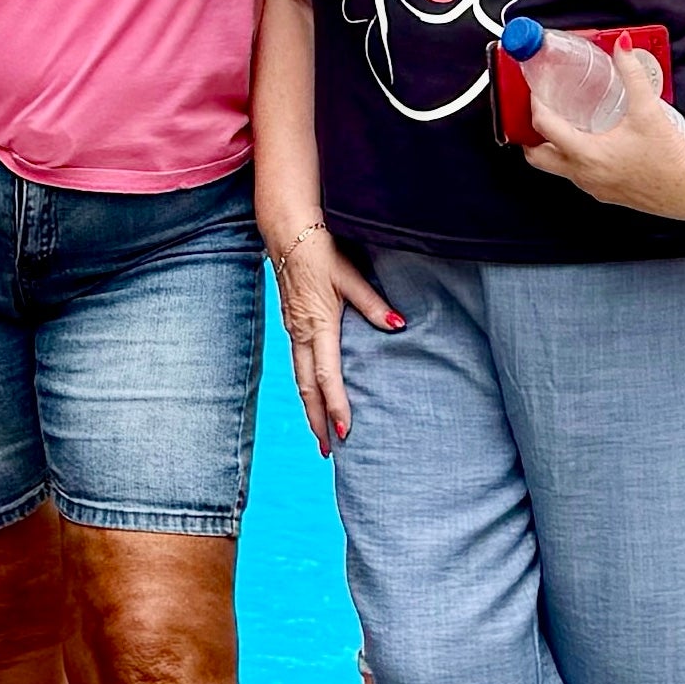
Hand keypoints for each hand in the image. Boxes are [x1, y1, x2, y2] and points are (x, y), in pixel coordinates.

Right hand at [267, 221, 397, 447]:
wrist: (285, 231)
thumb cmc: (320, 250)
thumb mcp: (349, 274)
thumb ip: (373, 303)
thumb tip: (399, 325)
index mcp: (318, 323)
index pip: (327, 374)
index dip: (335, 404)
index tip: (344, 430)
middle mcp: (301, 333)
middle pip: (307, 387)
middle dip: (317, 420)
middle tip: (329, 452)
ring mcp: (293, 331)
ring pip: (299, 380)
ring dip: (310, 409)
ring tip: (320, 436)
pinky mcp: (292, 326)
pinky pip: (297, 366)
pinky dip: (305, 389)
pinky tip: (313, 399)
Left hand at [518, 47, 684, 222]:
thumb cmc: (670, 159)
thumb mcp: (649, 111)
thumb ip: (633, 74)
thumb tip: (622, 46)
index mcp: (588, 155)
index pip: (544, 128)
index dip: (535, 105)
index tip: (536, 90)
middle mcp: (583, 174)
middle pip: (536, 157)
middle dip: (530, 134)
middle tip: (539, 110)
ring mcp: (591, 186)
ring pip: (554, 168)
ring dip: (550, 146)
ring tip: (560, 121)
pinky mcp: (602, 192)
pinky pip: (574, 174)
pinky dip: (570, 156)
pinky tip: (586, 139)